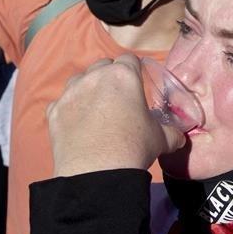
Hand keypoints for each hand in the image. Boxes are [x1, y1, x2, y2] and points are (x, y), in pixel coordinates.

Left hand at [45, 54, 185, 177]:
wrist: (96, 174)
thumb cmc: (133, 148)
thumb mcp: (161, 139)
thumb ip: (171, 132)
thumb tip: (179, 136)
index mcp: (124, 77)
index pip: (130, 59)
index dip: (134, 70)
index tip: (136, 84)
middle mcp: (95, 77)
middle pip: (102, 65)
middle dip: (109, 76)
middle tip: (117, 98)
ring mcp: (71, 92)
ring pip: (79, 79)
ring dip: (87, 88)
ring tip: (95, 109)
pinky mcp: (53, 110)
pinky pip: (62, 102)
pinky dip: (69, 110)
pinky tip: (77, 125)